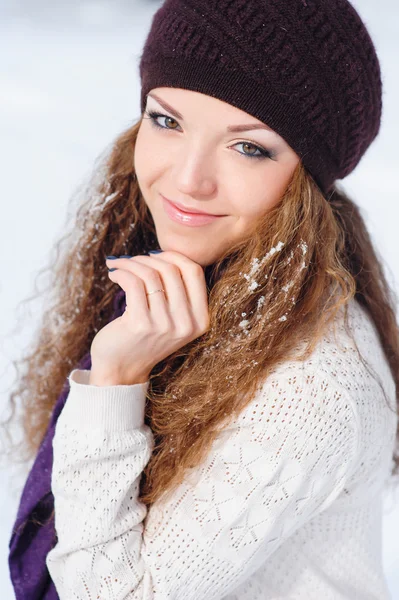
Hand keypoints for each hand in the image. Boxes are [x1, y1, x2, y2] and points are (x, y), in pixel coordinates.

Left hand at [89, 251, 209, 385]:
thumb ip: (176, 291)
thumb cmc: (144, 337)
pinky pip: (133, 283)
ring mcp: (165, 325)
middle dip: (147, 258)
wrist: (121, 370)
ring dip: (130, 264)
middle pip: (172, 269)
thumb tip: (161, 253)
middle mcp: (187, 323)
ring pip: (150, 274)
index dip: (174, 256)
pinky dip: (121, 273)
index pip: (194, 271)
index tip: (153, 255)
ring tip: (118, 266)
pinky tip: (113, 275)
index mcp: (201, 319)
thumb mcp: (172, 318)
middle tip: (130, 260)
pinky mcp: (141, 324)